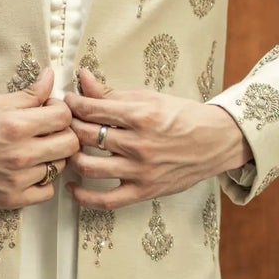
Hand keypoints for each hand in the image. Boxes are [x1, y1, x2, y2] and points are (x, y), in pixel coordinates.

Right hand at [0, 63, 80, 207]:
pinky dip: (43, 181)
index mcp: (16, 125)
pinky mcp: (11, 199)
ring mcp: (17, 180)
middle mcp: (20, 154)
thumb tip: (50, 77)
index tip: (48, 111)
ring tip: (35, 150)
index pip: (64, 116)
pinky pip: (47, 192)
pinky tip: (30, 171)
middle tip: (48, 131)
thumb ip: (28, 94)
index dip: (59, 110)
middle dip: (63, 133)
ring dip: (52, 156)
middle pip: (70, 144)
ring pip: (59, 167)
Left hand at [63, 66, 250, 208]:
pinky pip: (106, 200)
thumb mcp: (149, 98)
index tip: (66, 102)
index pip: (92, 109)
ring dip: (70, 158)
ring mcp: (140, 170)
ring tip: (66, 150)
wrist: (215, 141)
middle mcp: (139, 143)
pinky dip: (84, 197)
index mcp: (141, 115)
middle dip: (68, 127)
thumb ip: (112, 93)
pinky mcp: (144, 191)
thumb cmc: (182, 117)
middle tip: (63, 125)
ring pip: (89, 167)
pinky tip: (72, 188)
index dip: (73, 104)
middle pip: (87, 136)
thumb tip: (82, 78)